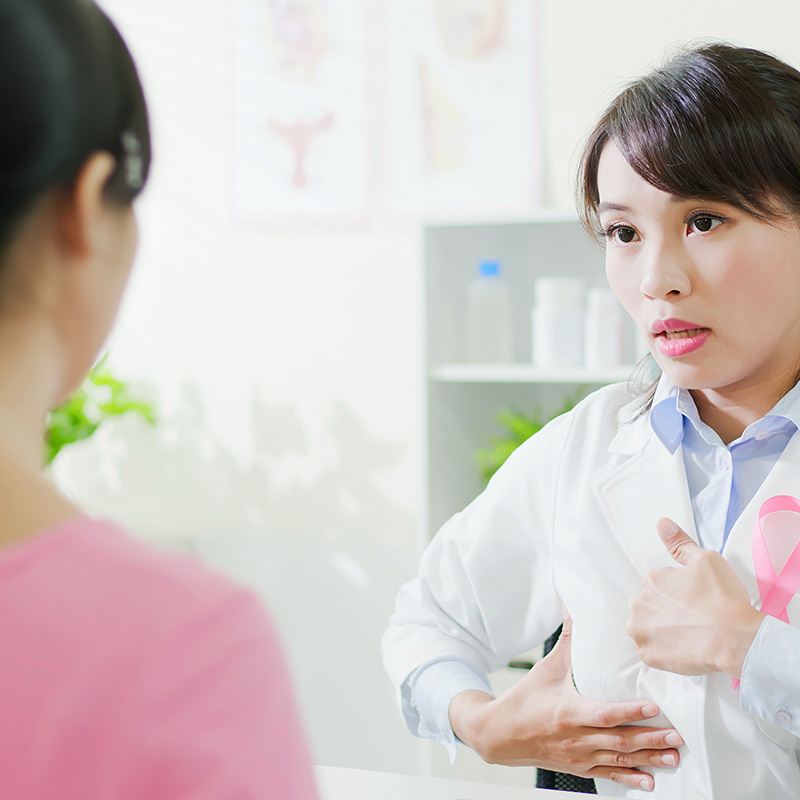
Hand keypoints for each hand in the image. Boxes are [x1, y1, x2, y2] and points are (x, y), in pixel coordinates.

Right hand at [449, 613, 683, 791]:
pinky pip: (609, 775)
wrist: (500, 734)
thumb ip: (567, 639)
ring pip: (619, 759)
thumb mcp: (546, 668)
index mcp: (568, 712)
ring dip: (648, 759)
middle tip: (678, 736)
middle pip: (619, 740)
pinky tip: (649, 781)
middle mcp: (576, 738)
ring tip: (674, 755)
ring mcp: (579, 756)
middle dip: (651, 739)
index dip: (630, 712)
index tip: (654, 708)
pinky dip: (630, 779)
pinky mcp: (579, 767)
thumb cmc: (525, 699)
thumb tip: (575, 606)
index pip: (604, 714)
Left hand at [627, 518, 763, 676]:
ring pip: (646, 628)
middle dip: (666, 611)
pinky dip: (664, 651)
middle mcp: (638, 603)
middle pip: (649, 606)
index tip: (695, 601)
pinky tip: (683, 648)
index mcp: (651, 580)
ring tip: (688, 634)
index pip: (659, 585)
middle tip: (693, 619)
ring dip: (661, 631)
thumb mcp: (705, 559)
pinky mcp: (647, 655)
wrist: (733, 637)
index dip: (679, 594)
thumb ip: (680, 542)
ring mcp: (640, 631)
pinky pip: (651, 651)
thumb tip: (662, 523)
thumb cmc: (722, 598)